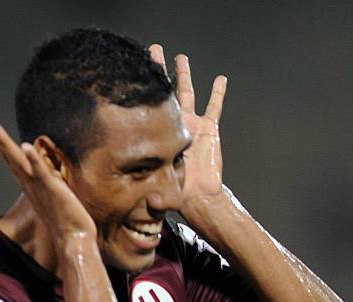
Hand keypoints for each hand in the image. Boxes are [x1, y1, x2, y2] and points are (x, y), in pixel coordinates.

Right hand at [0, 109, 96, 243]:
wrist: (73, 240)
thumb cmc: (65, 219)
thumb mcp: (53, 194)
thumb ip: (46, 181)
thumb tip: (46, 170)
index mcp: (29, 182)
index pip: (10, 157)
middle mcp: (29, 183)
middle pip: (7, 154)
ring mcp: (39, 186)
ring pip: (18, 161)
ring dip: (4, 143)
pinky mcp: (53, 190)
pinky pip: (41, 172)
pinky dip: (33, 159)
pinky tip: (26, 145)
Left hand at [149, 45, 226, 205]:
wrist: (197, 196)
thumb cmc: (174, 191)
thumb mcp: (154, 184)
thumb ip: (149, 188)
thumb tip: (141, 199)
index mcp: (159, 133)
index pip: (149, 106)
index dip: (142, 90)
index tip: (131, 72)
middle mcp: (174, 124)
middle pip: (167, 92)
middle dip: (160, 71)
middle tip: (152, 50)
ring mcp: (192, 124)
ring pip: (188, 93)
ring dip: (185, 74)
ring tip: (181, 57)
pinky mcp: (210, 129)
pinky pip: (215, 107)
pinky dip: (218, 93)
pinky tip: (221, 79)